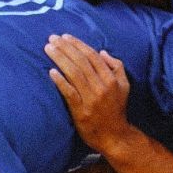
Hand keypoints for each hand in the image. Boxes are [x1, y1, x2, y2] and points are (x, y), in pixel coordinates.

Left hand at [44, 34, 133, 151]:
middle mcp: (101, 87)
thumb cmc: (117, 109)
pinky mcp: (81, 111)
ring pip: (74, 74)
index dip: (78, 44)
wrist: (114, 136)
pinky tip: (51, 72)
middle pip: (81, 62)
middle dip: (65, 48)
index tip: (65, 36)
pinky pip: (69, 93)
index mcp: (111, 79)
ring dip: (60, 59)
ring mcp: (91, 99)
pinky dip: (60, 81)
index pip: (92, 56)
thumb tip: (102, 52)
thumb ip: (117, 67)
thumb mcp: (124, 86)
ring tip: (48, 48)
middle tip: (52, 38)